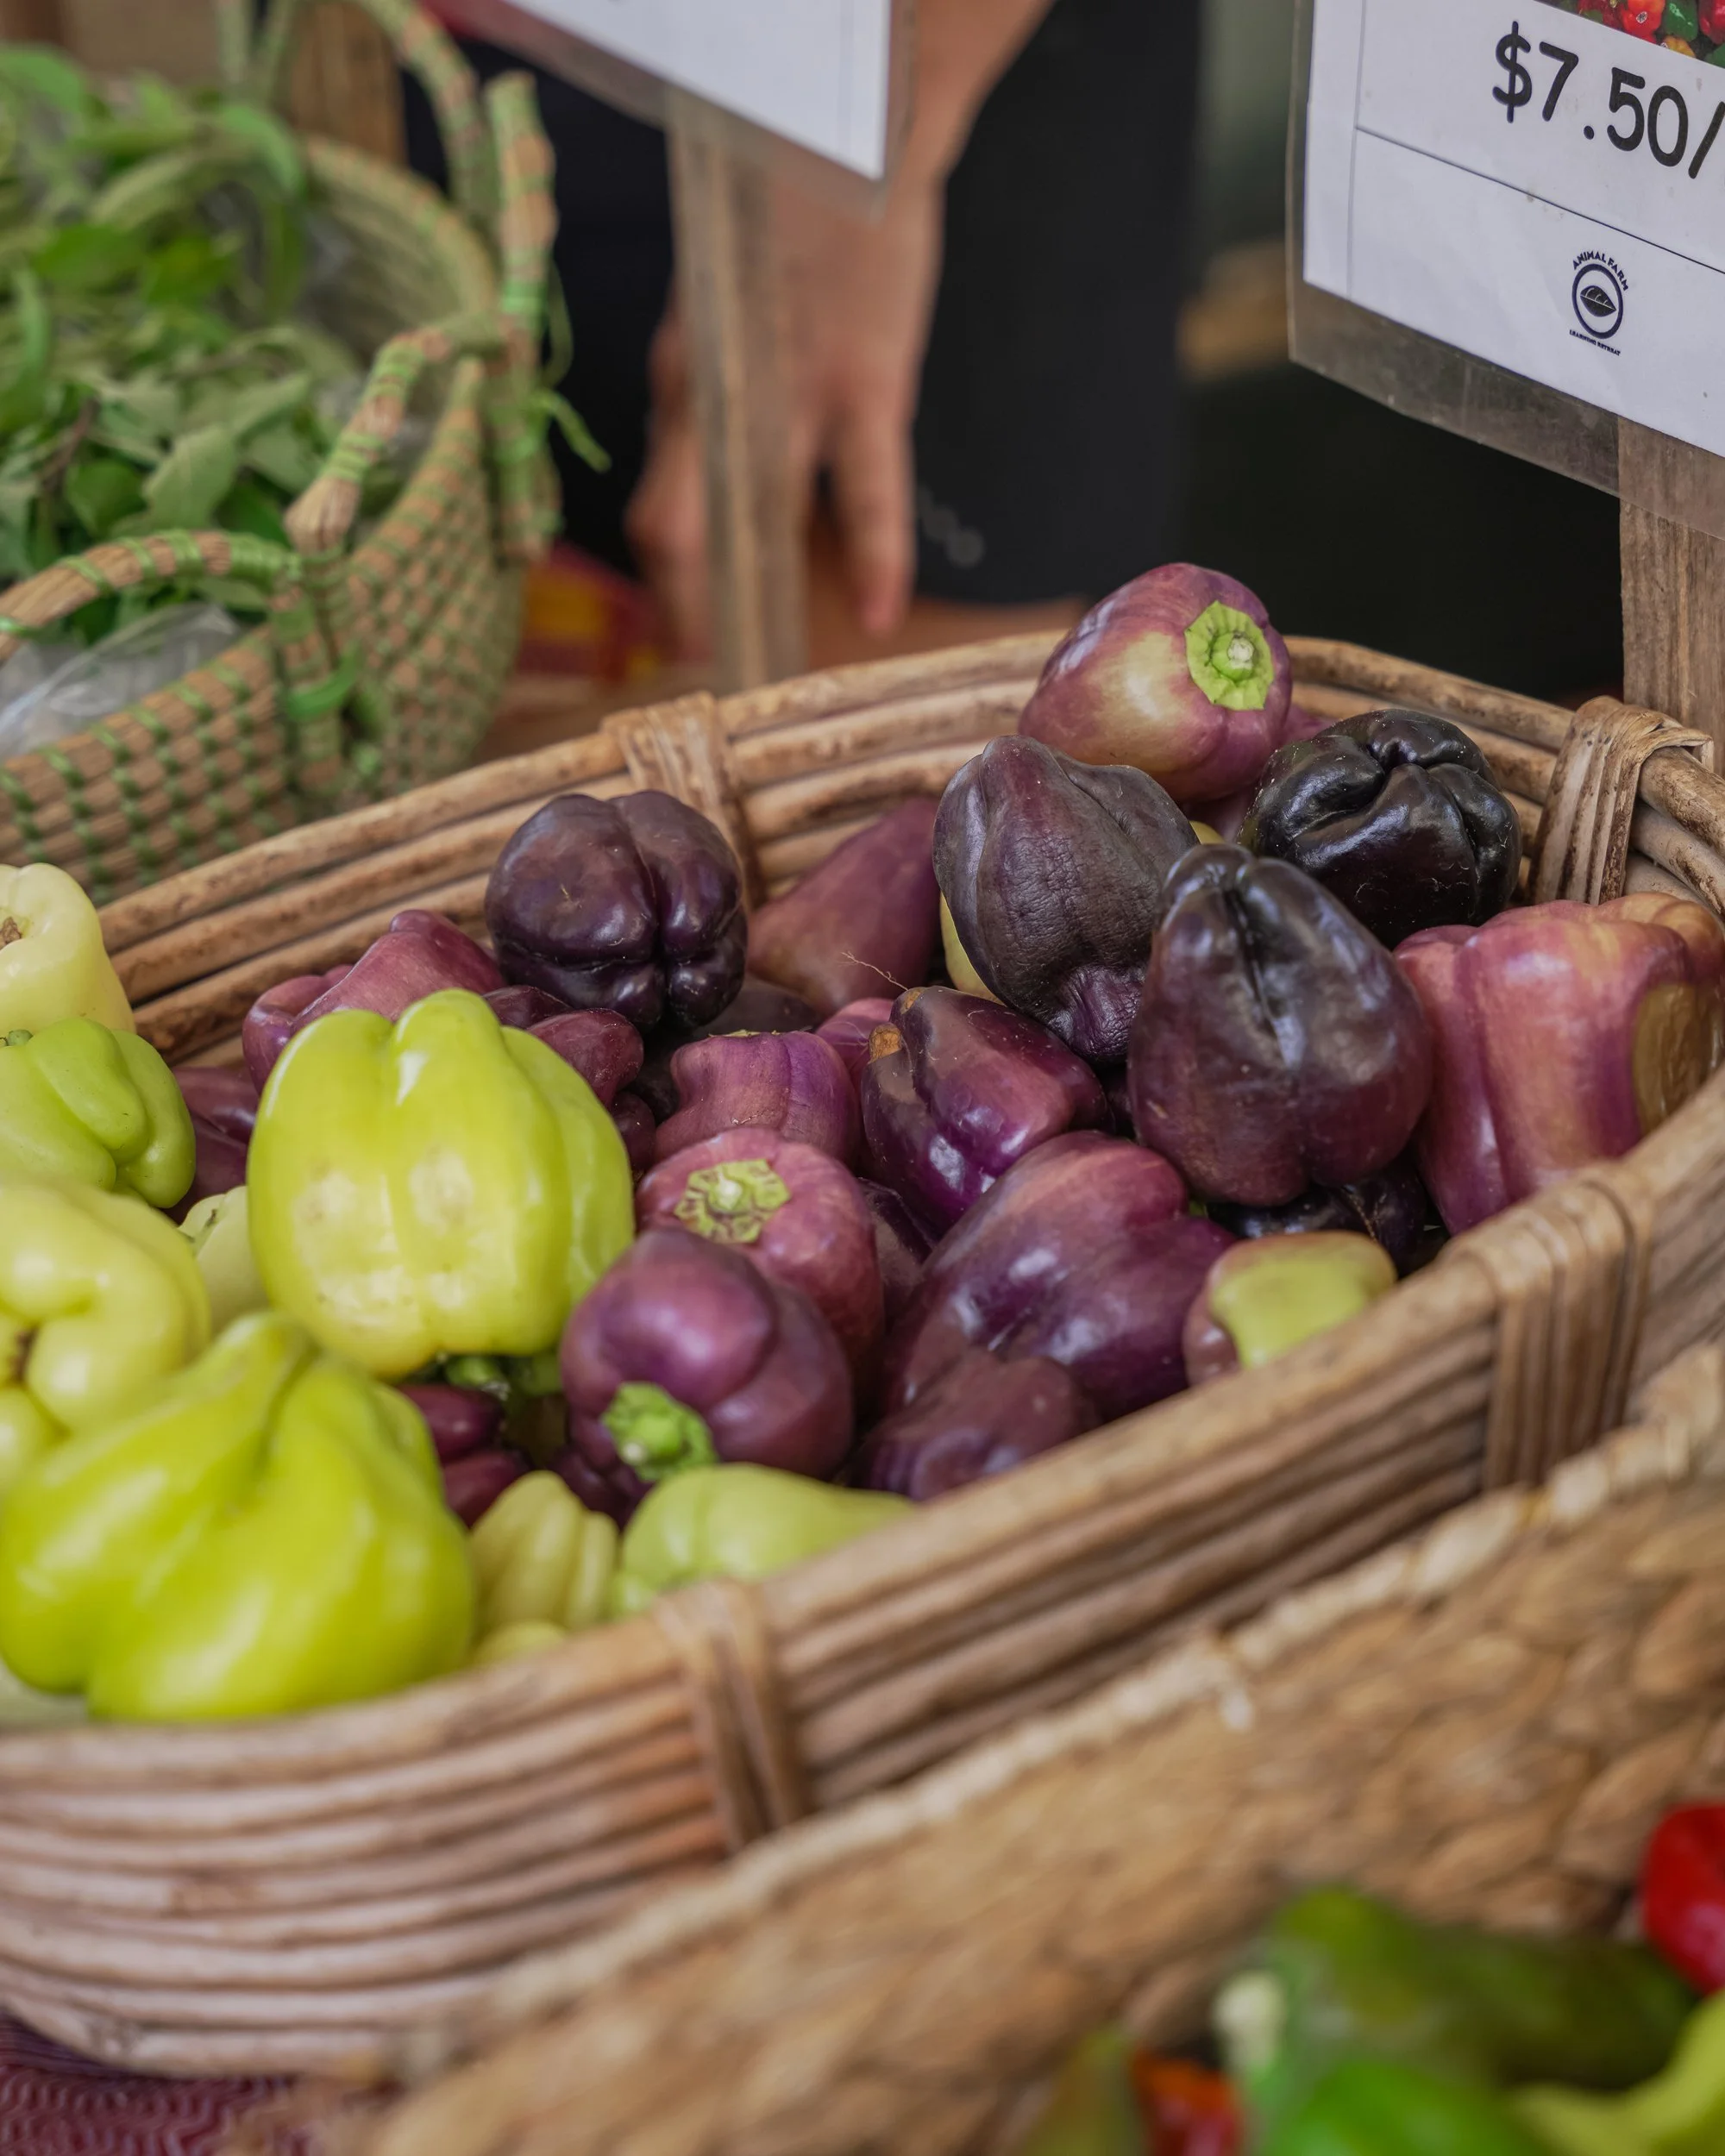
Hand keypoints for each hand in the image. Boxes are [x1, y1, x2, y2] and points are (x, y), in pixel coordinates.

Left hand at [626, 0, 1053, 659]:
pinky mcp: (864, 381)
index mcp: (684, 379)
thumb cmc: (791, 227)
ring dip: (744, 597)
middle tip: (696, 668)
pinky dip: (876, 556)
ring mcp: (791, 393)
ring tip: (752, 663)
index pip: (655, 503)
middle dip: (680, 607)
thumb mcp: (722, 310)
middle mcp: (718, 393)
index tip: (672, 635)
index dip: (658, 580)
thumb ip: (715, 395)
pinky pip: (866, 487)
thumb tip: (713, 475)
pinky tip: (880, 613)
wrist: (855, 136)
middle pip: (676, 525)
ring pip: (751, 515)